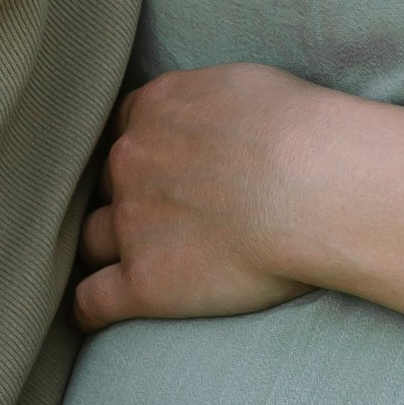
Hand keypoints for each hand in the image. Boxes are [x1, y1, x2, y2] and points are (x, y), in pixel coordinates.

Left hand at [76, 64, 326, 334]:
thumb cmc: (300, 132)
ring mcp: (131, 222)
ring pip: (93, 238)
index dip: (145, 157)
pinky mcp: (144, 282)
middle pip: (109, 185)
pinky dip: (89, 309)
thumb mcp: (243, 85)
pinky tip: (93, 319)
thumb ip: (208, 102)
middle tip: (168, 220)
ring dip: (108, 251)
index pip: (126, 133)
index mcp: (155, 109)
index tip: (167, 174)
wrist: (314, 186)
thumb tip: (212, 118)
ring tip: (129, 266)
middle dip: (132, 200)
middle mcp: (130, 161)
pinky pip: (92, 300)